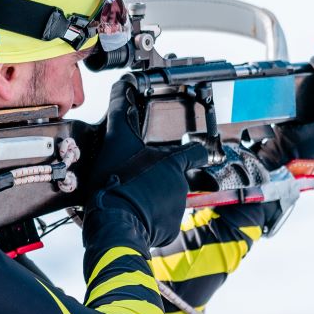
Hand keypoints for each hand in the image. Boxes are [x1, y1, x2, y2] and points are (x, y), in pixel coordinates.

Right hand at [81, 78, 210, 247]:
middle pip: (175, 177)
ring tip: (130, 197)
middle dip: (160, 178)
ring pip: (167, 200)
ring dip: (152, 199)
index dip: (196, 150)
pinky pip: (161, 221)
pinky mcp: (169, 230)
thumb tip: (123, 83)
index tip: (194, 151)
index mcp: (172, 162)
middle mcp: (180, 185)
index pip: (198, 152)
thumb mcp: (115, 140)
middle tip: (137, 180)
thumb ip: (121, 110)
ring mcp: (177, 209)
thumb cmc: (116, 182)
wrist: (114, 224)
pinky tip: (133, 214)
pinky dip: (149, 218)